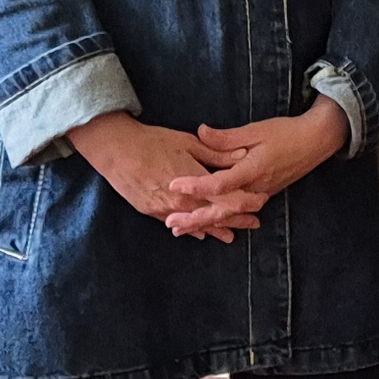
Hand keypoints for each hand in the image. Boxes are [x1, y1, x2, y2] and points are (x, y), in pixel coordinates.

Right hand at [66, 112, 257, 236]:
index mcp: (197, 183)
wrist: (116, 151)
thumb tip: (242, 155)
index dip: (248, 203)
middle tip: (254, 224)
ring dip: (216, 229)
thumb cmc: (153, 142)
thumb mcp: (189, 143)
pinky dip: (191, 230)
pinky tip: (200, 234)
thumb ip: (216, 153)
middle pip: (217, 216)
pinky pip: (177, 225)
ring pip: (197, 224)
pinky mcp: (152, 211)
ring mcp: (167, 210)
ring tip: (231, 236)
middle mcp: (184, 202)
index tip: (261, 203)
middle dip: (237, 221)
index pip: (230, 199)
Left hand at [173, 97, 350, 237]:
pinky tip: (203, 224)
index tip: (173, 184)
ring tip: (180, 228)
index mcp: (253, 169)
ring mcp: (260, 194)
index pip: (220, 184)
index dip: (195, 185)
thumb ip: (227, 137)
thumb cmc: (286, 132)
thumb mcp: (256, 130)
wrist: (316, 142)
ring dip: (204, 223)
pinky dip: (219, 220)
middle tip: (171, 223)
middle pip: (223, 210)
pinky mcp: (262, 195)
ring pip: (229, 215)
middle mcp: (256, 188)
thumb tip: (200, 132)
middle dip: (196, 219)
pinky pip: (237, 212)